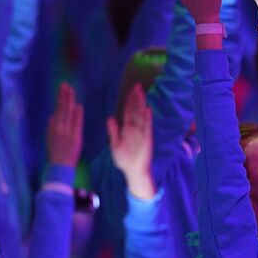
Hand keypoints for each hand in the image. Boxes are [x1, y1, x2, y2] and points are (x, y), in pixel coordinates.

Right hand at [46, 82, 83, 167]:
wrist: (60, 166)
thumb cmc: (55, 153)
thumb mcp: (50, 139)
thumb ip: (51, 128)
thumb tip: (52, 117)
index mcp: (52, 127)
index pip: (57, 109)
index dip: (60, 98)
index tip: (62, 88)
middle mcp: (58, 128)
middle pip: (62, 108)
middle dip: (64, 96)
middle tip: (66, 84)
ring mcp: (67, 132)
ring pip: (68, 113)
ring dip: (70, 101)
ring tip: (71, 90)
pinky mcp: (75, 138)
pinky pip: (76, 124)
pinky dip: (77, 114)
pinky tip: (78, 105)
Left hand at [107, 84, 154, 200]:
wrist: (133, 171)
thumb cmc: (124, 159)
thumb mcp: (115, 145)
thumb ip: (113, 132)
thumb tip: (110, 118)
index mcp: (127, 129)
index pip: (128, 111)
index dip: (129, 101)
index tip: (131, 90)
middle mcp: (135, 129)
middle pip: (135, 110)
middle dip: (136, 98)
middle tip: (137, 85)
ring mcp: (142, 133)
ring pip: (141, 115)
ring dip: (141, 104)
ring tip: (141, 93)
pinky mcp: (147, 139)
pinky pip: (147, 127)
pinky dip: (147, 118)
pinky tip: (147, 109)